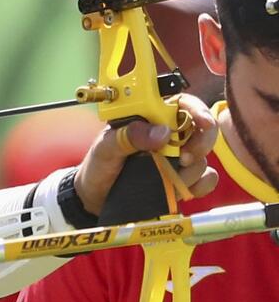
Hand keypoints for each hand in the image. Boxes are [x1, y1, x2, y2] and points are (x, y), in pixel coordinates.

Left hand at [74, 93, 218, 215]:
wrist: (94, 198)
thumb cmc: (98, 166)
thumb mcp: (106, 147)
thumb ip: (129, 136)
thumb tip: (163, 132)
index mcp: (150, 119)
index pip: (182, 104)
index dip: (197, 109)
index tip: (202, 122)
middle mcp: (168, 135)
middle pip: (202, 129)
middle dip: (201, 143)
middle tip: (184, 157)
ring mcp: (176, 158)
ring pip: (202, 157)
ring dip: (191, 170)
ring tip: (166, 178)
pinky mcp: (181, 179)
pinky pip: (206, 179)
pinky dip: (201, 185)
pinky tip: (184, 189)